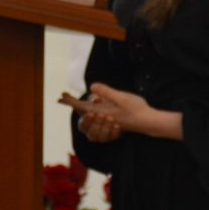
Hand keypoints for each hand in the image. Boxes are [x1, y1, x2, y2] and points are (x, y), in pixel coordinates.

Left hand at [58, 85, 184, 140]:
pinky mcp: (114, 116)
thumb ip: (107, 93)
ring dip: (81, 105)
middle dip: (73, 103)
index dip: (71, 101)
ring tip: (74, 101)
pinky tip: (94, 104)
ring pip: (90, 111)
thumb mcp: (122, 98)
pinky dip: (91, 107)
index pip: (82, 106)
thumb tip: (92, 87)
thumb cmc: (136, 109)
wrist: (148, 121)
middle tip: (62, 97)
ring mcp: (109, 116)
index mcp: (103, 110)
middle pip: (84, 108)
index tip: (61, 97)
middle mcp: (103, 115)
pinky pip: (97, 112)